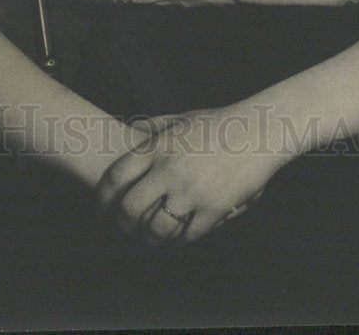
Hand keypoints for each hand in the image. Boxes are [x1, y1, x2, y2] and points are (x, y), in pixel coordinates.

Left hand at [94, 105, 281, 243]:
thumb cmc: (220, 123)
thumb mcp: (183, 117)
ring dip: (148, 239)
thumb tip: (133, 128)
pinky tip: (178, 238)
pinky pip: (187, 235)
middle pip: (130, 208)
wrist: (258, 131)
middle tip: (121, 229)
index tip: (100, 208)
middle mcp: (169, 170)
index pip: (117, 177)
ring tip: (147, 241)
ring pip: (156, 228)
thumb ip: (156, 125)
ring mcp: (191, 191)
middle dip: (121, 223)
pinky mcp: (213, 208)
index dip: (103, 197)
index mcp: (159, 147)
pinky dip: (180, 240)